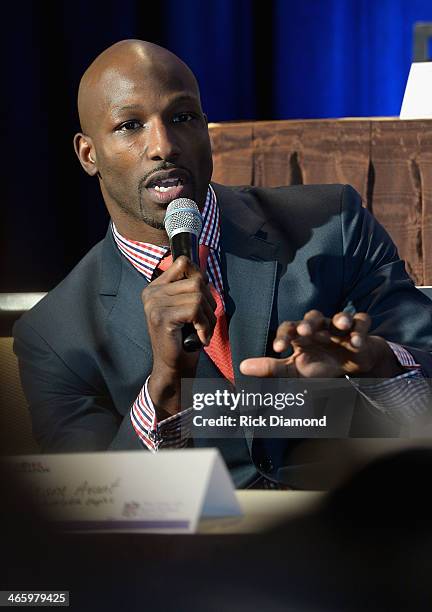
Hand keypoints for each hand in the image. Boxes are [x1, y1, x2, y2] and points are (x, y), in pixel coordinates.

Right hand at [142, 256, 216, 414]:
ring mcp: (154, 304)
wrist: (173, 367)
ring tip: (203, 330)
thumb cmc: (183, 338)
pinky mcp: (162, 317)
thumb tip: (204, 269)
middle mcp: (152, 293)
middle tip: (205, 322)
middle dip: (209, 302)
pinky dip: (205, 325)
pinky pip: (196, 310)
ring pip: (198, 296)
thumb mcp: (186, 307)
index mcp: (155, 287)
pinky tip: (200, 337)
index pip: (183, 262)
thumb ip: (190, 287)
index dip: (200, 277)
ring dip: (209, 316)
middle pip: (196, 280)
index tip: (202, 299)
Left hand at [240, 310, 402, 378]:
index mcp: (301, 334)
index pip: (289, 328)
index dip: (283, 336)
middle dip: (309, 323)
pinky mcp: (359, 330)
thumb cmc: (318, 365)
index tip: (277, 349)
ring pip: (339, 316)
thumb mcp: (295, 371)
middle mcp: (319, 327)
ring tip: (340, 326)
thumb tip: (242, 367)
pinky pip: (361, 323)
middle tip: (305, 332)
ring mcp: (340, 327)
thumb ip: (271, 369)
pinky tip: (356, 342)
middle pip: (312, 316)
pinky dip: (360, 331)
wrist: (350, 366)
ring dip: (340, 318)